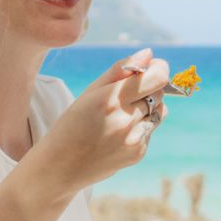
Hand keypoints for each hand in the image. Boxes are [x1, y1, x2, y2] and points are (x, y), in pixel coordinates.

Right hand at [31, 49, 171, 193]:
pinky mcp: (138, 153)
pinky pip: (151, 130)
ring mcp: (134, 139)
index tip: (152, 68)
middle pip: (158, 93)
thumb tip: (149, 54)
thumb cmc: (72, 124)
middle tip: (125, 96)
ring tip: (121, 115)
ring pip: (159, 111)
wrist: (61, 166)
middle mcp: (125, 120)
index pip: (158, 77)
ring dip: (146, 108)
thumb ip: (120, 70)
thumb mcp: (89, 92)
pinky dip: (140, 126)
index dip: (159, 69)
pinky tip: (118, 133)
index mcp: (110, 99)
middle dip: (148, 89)